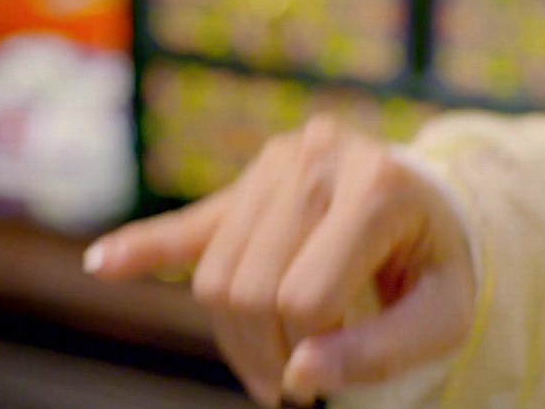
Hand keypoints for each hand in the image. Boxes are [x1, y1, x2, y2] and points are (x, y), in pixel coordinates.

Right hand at [84, 115, 474, 406]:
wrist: (430, 203)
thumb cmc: (439, 262)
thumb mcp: (441, 314)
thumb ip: (381, 350)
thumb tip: (299, 375)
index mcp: (377, 186)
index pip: (307, 296)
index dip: (310, 353)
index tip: (325, 379)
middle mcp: (318, 158)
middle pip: (250, 285)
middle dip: (265, 352)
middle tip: (291, 387)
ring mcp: (277, 162)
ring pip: (216, 272)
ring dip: (233, 333)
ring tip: (267, 360)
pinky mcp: (249, 178)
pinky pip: (189, 223)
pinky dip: (144, 248)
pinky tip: (103, 265)